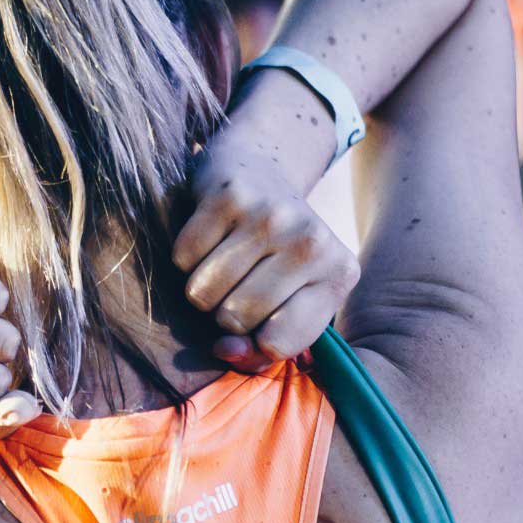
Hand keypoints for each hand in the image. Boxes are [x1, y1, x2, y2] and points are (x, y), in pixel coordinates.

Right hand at [173, 145, 359, 368]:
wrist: (259, 172)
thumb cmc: (273, 257)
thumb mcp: (288, 303)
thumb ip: (261, 348)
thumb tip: (225, 350)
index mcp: (339, 275)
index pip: (278, 343)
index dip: (254, 344)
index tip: (259, 323)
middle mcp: (312, 242)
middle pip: (234, 318)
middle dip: (224, 313)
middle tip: (240, 285)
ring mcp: (271, 216)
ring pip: (202, 292)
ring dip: (203, 287)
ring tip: (225, 263)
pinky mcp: (230, 196)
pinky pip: (184, 258)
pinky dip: (188, 256)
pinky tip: (212, 238)